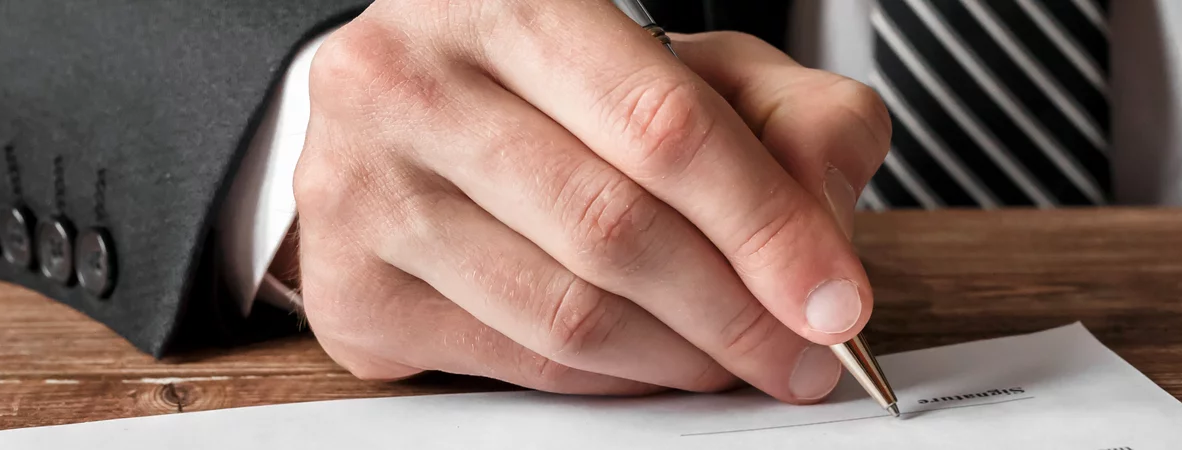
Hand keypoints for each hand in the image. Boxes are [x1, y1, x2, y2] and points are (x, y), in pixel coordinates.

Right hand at [293, 0, 890, 404]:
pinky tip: (651, 361)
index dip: (765, 225)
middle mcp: (406, 80)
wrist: (410, 111)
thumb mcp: (695, 66)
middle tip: (803, 352)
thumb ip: (792, 119)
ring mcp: (359, 188)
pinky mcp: (347, 290)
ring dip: (680, 358)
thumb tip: (824, 233)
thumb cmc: (562, 87)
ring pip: (565, 313)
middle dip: (736, 312)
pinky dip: (610, 382)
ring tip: (736, 358)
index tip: (834, 298)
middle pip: (613, 228)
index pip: (660, 124)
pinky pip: (517, 364)